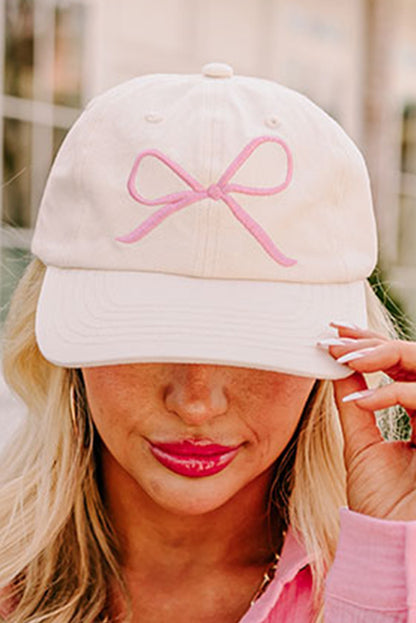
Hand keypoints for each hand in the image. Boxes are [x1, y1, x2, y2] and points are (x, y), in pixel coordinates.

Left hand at [317, 322, 415, 520]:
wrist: (388, 544)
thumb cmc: (378, 503)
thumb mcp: (360, 443)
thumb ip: (355, 404)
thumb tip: (338, 368)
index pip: (401, 367)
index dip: (372, 345)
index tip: (336, 332)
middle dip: (375, 341)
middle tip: (337, 336)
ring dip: (383, 354)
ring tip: (343, 357)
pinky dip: (392, 394)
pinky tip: (359, 401)